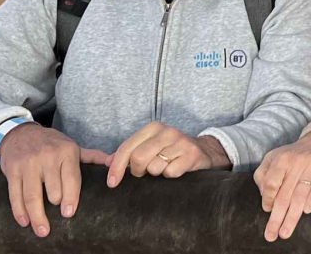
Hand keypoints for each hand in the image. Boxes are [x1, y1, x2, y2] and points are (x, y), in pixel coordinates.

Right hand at [0, 122, 82, 237]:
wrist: (21, 134)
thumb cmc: (51, 144)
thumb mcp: (72, 146)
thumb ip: (92, 156)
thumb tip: (114, 162)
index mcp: (66, 151)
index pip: (71, 177)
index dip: (71, 197)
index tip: (69, 213)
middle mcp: (47, 157)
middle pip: (52, 189)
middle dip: (55, 205)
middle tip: (57, 222)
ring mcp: (28, 164)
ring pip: (32, 195)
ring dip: (37, 216)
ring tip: (43, 230)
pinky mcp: (12, 170)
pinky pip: (15, 194)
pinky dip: (19, 211)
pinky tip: (25, 222)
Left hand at [82, 122, 228, 186]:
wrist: (203, 151)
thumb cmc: (170, 151)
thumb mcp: (148, 146)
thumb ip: (128, 153)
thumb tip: (107, 163)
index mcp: (152, 128)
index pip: (127, 148)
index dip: (117, 167)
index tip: (112, 183)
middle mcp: (167, 132)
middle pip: (138, 158)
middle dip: (138, 171)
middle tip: (145, 173)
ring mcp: (181, 142)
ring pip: (154, 168)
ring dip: (157, 173)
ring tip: (164, 167)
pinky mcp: (192, 154)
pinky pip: (170, 173)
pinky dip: (170, 176)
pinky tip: (176, 168)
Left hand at [253, 130, 310, 241]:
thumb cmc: (294, 154)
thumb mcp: (274, 157)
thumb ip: (263, 174)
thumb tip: (263, 196)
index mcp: (281, 159)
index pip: (270, 183)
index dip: (267, 199)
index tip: (267, 210)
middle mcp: (296, 161)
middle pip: (284, 194)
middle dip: (277, 217)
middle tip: (272, 235)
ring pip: (300, 195)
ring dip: (292, 216)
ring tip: (285, 232)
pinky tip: (307, 211)